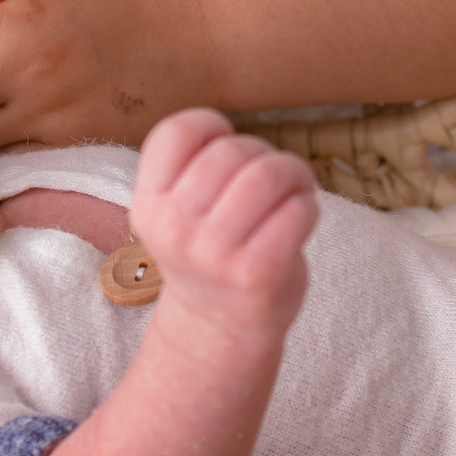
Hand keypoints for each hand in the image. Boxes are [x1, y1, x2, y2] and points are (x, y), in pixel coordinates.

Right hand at [130, 109, 318, 336]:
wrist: (216, 328)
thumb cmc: (208, 254)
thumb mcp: (176, 213)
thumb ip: (194, 171)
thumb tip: (243, 142)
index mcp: (148, 204)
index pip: (176, 132)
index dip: (211, 126)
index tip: (225, 148)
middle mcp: (175, 228)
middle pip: (229, 151)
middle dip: (261, 153)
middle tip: (271, 176)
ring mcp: (215, 253)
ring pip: (265, 175)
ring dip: (291, 172)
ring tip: (294, 188)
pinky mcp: (257, 272)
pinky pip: (295, 211)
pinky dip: (307, 205)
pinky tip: (300, 217)